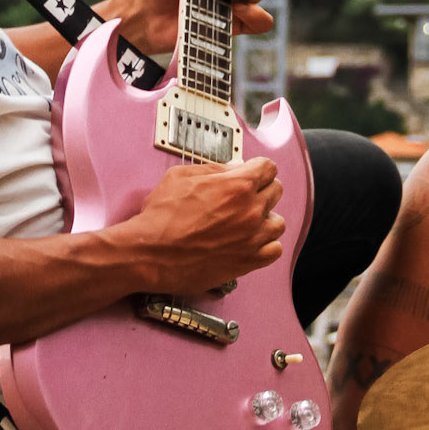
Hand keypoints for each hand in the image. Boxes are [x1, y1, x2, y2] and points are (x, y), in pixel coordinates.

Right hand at [133, 157, 284, 295]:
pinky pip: (274, 250)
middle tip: (246, 195)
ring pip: (278, 222)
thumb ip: (213, 169)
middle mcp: (250, 211)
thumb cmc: (160, 218)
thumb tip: (233, 168)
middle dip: (262, 189)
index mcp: (237, 186)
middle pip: (276, 191)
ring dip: (266, 218)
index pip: (268, 168)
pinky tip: (251, 241)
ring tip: (248, 221)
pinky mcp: (247, 262)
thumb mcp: (180, 176)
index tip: (252, 173)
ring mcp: (251, 238)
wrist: (150, 254)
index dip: (258, 168)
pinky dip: (266, 245)